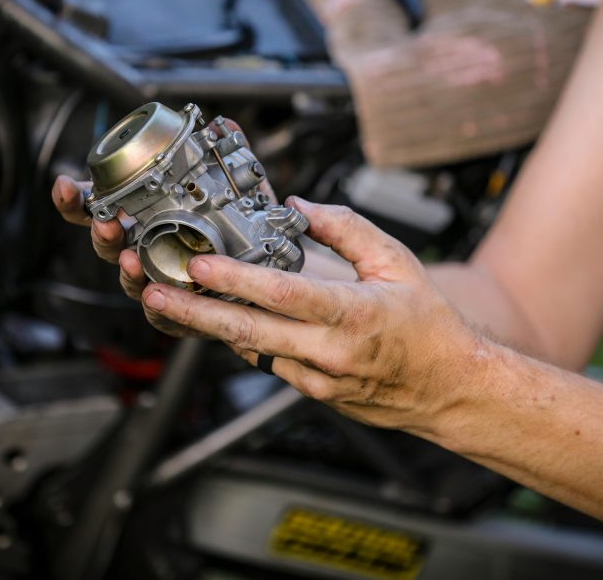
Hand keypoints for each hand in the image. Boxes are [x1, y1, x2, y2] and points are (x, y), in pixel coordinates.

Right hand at [51, 118, 272, 338]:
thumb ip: (230, 161)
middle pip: (108, 242)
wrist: (265, 288)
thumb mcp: (240, 194)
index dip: (77, 198)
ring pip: (129, 277)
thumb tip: (228, 124)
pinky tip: (154, 297)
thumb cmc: (242, 237)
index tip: (64, 185)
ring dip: (126, 269)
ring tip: (130, 259)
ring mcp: (157, 280)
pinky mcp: (177, 313)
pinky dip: (155, 308)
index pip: (101, 205)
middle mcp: (145, 248)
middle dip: (101, 231)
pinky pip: (159, 314)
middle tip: (105, 222)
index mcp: (147, 218)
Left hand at [138, 197, 487, 436]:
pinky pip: (267, 362)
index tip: (201, 265)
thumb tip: (299, 208)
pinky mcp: (312, 393)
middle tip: (154, 295)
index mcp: (352, 314)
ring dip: (209, 326)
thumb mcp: (398, 263)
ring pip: (251, 349)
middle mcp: (329, 351)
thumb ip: (346, 229)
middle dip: (195, 312)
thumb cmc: (428, 326)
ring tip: (169, 303)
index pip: (283, 294)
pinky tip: (219, 321)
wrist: (448, 387)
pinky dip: (242, 340)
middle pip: (249, 331)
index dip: (236, 280)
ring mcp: (318, 379)